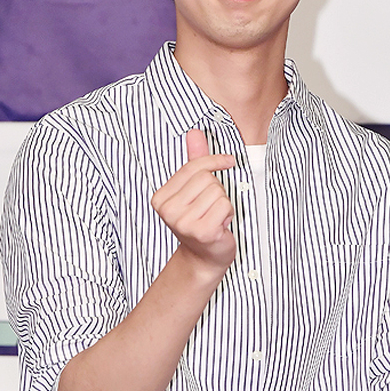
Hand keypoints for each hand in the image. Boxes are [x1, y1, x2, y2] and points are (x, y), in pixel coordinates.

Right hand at [151, 129, 235, 274]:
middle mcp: (168, 210)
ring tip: (214, 217)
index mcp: (160, 198)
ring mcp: (183, 223)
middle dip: (217, 190)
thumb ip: (195, 161)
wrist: (204, 258)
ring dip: (223, 204)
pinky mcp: (202, 232)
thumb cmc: (201, 221)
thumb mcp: (195, 189)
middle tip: (210, 208)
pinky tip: (219, 226)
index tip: (229, 161)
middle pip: (207, 178)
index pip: (193, 167)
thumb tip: (194, 132)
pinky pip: (225, 205)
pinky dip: (228, 214)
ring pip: (218, 191)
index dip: (214, 161)